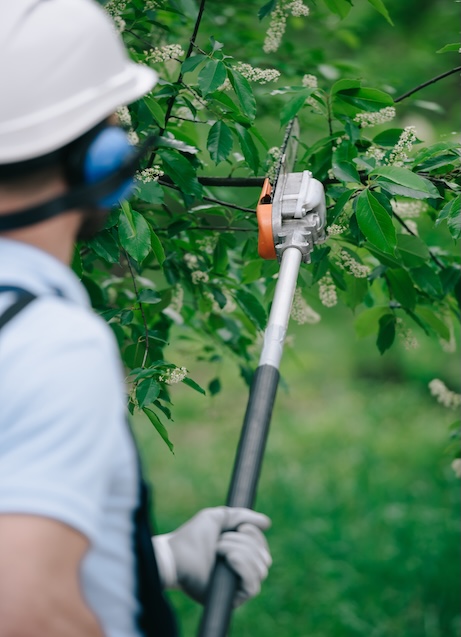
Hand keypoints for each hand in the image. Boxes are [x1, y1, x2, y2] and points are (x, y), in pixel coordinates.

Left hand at [152, 506, 270, 605]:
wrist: (176, 555)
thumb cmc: (192, 537)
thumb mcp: (218, 518)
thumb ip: (241, 516)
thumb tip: (267, 523)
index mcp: (239, 552)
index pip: (262, 547)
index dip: (255, 534)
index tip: (240, 528)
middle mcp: (242, 571)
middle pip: (263, 556)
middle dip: (243, 542)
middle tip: (220, 541)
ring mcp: (238, 586)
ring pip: (260, 568)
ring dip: (239, 551)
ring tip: (218, 548)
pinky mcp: (234, 599)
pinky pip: (253, 586)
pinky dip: (243, 566)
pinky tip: (229, 558)